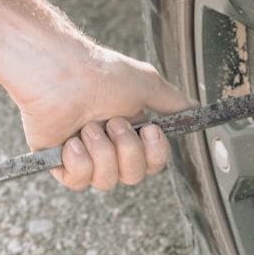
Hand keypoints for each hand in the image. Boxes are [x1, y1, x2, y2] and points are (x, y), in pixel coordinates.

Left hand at [15, 46, 192, 190]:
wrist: (62, 72)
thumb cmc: (101, 72)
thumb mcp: (148, 84)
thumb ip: (174, 102)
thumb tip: (195, 110)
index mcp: (130, 131)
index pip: (153, 163)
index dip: (154, 153)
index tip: (149, 129)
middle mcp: (108, 146)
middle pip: (133, 176)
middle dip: (126, 149)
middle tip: (112, 122)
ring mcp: (83, 155)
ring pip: (106, 181)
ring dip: (101, 151)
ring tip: (87, 126)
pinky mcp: (58, 162)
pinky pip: (78, 181)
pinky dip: (78, 160)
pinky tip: (71, 140)